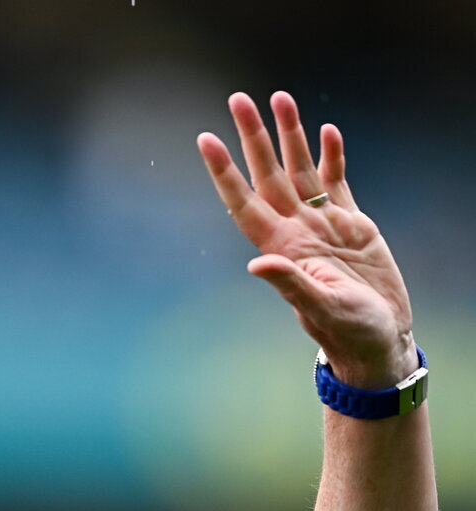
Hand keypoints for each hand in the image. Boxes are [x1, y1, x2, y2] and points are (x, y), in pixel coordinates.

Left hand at [198, 92, 415, 387]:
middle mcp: (296, 231)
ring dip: (290, 136)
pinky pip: (336, 182)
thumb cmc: (348, 332)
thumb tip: (258, 263)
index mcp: (282, 248)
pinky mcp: (351, 225)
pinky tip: (327, 132)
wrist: (379, 338)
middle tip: (237, 99)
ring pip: (300, 170)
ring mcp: (322, 225)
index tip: (206, 140)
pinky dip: (332, 157)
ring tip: (280, 98)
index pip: (244, 203)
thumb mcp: (320, 308)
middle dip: (253, 138)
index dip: (224, 173)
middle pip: (268, 175)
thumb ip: (290, 282)